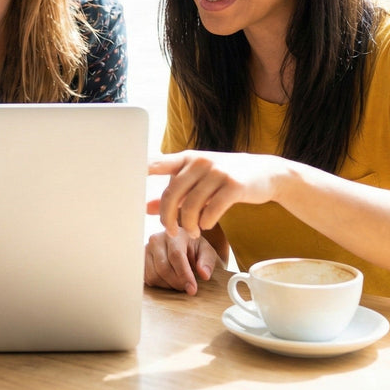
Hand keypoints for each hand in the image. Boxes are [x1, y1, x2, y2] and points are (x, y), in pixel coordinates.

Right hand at [143, 230, 219, 294]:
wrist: (180, 243)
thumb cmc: (194, 248)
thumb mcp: (206, 251)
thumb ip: (207, 262)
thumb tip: (204, 274)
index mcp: (174, 235)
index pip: (176, 256)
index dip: (184, 275)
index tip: (192, 289)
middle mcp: (156, 240)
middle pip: (163, 267)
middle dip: (177, 283)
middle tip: (187, 289)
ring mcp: (145, 250)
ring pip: (154, 275)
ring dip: (168, 285)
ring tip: (179, 283)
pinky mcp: (140, 260)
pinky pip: (147, 278)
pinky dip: (159, 284)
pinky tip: (169, 281)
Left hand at [150, 150, 293, 238]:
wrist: (265, 173)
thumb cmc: (224, 178)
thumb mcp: (198, 181)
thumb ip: (174, 193)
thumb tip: (146, 207)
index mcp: (187, 158)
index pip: (158, 162)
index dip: (140, 170)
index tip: (123, 179)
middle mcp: (200, 162)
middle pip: (171, 193)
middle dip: (167, 217)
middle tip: (171, 231)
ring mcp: (218, 172)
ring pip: (191, 206)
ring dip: (188, 225)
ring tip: (191, 231)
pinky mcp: (234, 185)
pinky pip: (212, 210)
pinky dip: (206, 222)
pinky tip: (207, 224)